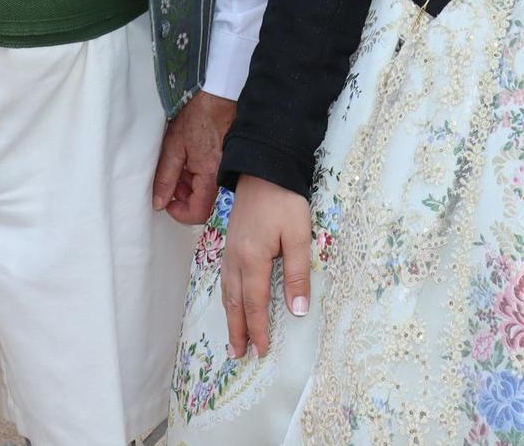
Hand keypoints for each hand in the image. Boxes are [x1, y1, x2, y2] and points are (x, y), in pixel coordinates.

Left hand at [153, 90, 235, 225]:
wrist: (218, 95)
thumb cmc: (197, 116)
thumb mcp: (173, 147)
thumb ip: (165, 178)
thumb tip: (159, 202)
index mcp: (210, 175)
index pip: (198, 213)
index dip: (179, 212)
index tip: (166, 202)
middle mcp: (223, 176)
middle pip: (204, 205)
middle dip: (184, 197)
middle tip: (172, 179)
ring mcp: (228, 169)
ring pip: (209, 194)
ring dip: (191, 187)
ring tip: (180, 165)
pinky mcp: (229, 162)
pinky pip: (215, 180)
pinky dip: (200, 177)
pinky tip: (192, 161)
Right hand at [220, 174, 312, 358]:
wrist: (263, 169)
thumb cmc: (284, 201)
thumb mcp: (298, 236)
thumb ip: (297, 274)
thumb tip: (298, 311)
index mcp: (253, 260)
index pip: (255, 304)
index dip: (258, 330)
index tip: (262, 351)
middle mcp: (236, 259)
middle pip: (235, 303)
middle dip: (238, 330)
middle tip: (238, 355)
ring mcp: (230, 251)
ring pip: (227, 292)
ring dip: (230, 317)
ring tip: (233, 337)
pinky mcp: (230, 242)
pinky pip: (225, 279)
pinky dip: (227, 297)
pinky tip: (231, 301)